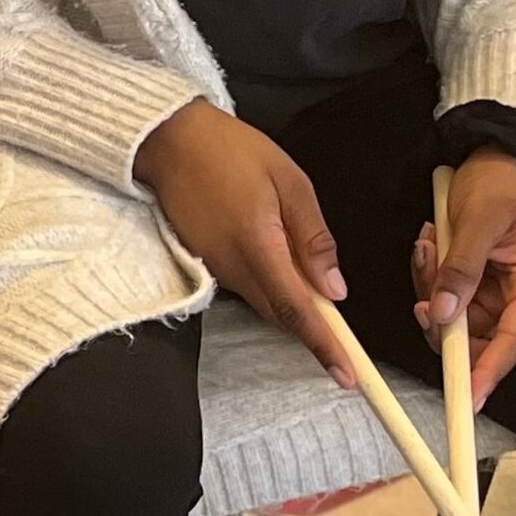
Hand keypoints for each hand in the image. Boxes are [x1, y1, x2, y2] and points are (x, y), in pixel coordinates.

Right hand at [133, 101, 353, 380]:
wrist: (169, 140)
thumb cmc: (232, 151)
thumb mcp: (290, 182)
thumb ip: (313, 237)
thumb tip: (334, 288)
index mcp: (259, 246)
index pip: (297, 310)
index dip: (324, 345)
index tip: (347, 375)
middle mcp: (234, 267)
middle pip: (281, 316)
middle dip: (314, 336)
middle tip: (346, 354)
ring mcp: (216, 267)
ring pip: (265, 304)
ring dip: (294, 310)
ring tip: (322, 305)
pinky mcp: (206, 262)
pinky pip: (248, 288)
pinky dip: (273, 291)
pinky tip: (286, 273)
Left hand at [415, 149, 515, 404]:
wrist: (499, 155)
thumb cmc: (504, 182)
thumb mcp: (480, 220)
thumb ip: (461, 267)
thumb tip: (445, 312)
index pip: (513, 340)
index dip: (490, 370)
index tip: (469, 396)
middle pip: (477, 335)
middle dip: (444, 322)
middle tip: (426, 298)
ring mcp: (493, 288)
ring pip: (453, 316)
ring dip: (432, 288)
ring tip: (431, 246)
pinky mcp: (472, 279)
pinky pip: (443, 294)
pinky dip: (429, 274)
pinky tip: (430, 244)